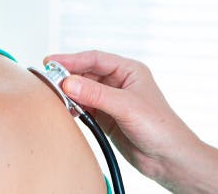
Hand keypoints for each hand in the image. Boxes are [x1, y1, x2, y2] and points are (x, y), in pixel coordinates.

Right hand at [44, 50, 198, 181]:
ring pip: (83, 90)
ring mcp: (111, 100)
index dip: (72, 59)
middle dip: (67, 76)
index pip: (95, 59)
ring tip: (54, 95)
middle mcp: (119, 82)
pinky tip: (66, 110)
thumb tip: (68, 82)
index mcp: (128, 70)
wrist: (169, 159)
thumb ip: (96, 94)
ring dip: (69, 93)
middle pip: (86, 73)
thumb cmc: (160, 127)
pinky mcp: (106, 117)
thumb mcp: (126, 106)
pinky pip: (84, 107)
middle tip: (48, 81)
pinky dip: (73, 107)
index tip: (51, 62)